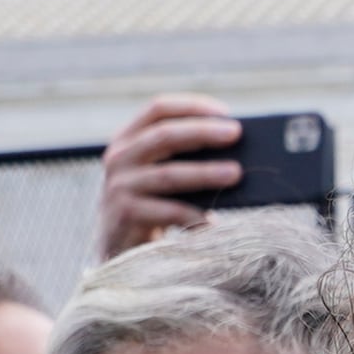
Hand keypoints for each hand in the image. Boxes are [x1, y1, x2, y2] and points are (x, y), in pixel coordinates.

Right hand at [93, 94, 244, 257]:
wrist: (118, 247)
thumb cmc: (151, 204)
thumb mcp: (158, 174)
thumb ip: (183, 158)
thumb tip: (234, 150)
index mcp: (128, 139)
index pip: (158, 109)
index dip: (191, 106)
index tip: (225, 112)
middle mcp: (119, 158)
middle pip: (163, 135)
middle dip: (202, 132)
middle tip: (235, 134)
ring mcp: (119, 186)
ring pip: (168, 174)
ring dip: (205, 173)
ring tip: (235, 173)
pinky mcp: (125, 215)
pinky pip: (167, 211)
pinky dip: (194, 214)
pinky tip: (213, 220)